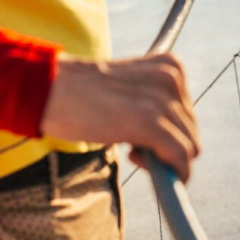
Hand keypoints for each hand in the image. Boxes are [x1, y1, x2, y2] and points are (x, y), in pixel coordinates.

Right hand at [40, 52, 199, 181]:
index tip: (143, 137)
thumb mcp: (129, 90)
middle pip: (191, 131)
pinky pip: (180, 158)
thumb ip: (154, 107)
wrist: (48, 88)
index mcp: (171, 66)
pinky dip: (172, 172)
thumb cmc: (82, 94)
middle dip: (168, 147)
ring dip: (163, 160)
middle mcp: (172, 78)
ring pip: (189, 147)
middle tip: (133, 148)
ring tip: (130, 150)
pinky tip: (136, 159)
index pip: (188, 113)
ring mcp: (161, 100)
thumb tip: (178, 147)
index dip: (169, 132)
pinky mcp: (149, 122)